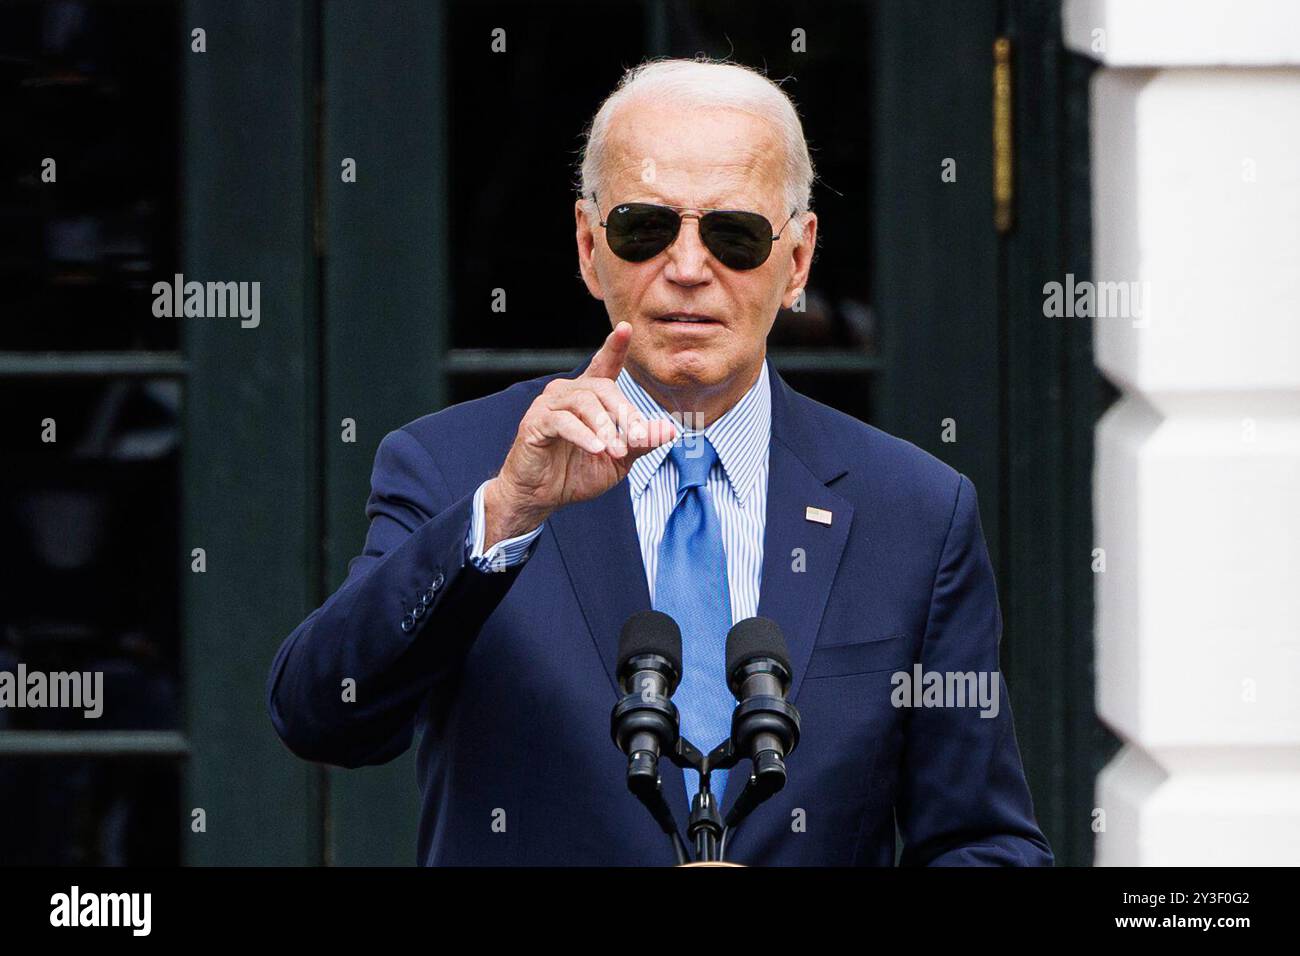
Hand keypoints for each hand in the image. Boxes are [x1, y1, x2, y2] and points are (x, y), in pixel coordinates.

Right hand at [484, 322, 676, 546]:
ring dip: (606, 427)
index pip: (604, 365)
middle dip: (625, 413)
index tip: (626, 328)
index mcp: (589, 396)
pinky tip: (596, 449)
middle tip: (639, 438)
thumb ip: (642, 442)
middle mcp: (568, 392)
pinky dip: (583, 435)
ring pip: (584, 403)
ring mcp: (548, 405)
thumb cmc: (578, 472)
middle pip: (603, 388)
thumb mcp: (619, 459)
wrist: (542, 496)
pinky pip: (562, 421)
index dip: (615, 347)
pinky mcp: (535, 423)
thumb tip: (671, 430)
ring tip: (618, 450)